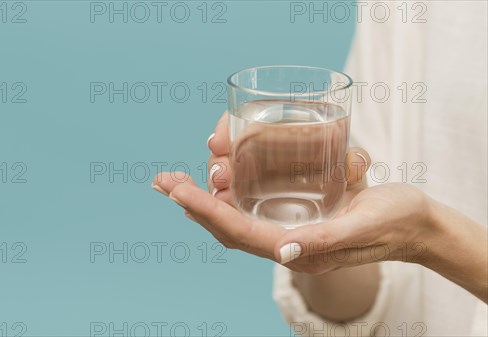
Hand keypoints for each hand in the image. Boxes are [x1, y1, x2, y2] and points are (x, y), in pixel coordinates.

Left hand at [153, 112, 421, 271]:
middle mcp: (286, 242)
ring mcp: (289, 230)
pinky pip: (253, 208)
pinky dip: (229, 195)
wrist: (417, 225)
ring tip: (179, 179)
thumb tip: (281, 252)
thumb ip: (325, 239)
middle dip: (192, 203)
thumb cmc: (395, 221)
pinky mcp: (297, 216)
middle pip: (227, 225)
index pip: (237, 231)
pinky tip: (218, 181)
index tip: (176, 189)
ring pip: (235, 216)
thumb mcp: (364, 226)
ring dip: (205, 198)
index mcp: (297, 248)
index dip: (204, 210)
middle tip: (163, 180)